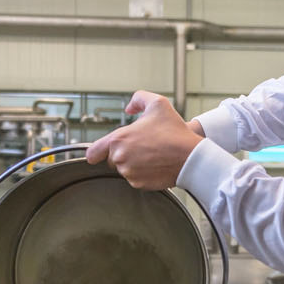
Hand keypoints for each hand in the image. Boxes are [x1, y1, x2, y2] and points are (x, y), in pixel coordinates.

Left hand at [86, 91, 203, 189]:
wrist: (190, 156)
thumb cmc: (175, 132)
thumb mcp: (158, 103)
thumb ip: (138, 99)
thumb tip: (129, 107)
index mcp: (119, 139)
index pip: (93, 152)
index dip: (95, 152)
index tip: (97, 153)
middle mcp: (120, 158)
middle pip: (112, 159)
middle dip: (123, 153)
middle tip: (141, 146)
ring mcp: (129, 173)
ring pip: (124, 169)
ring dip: (133, 163)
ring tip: (152, 154)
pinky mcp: (139, 184)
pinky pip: (136, 179)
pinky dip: (143, 173)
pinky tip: (155, 164)